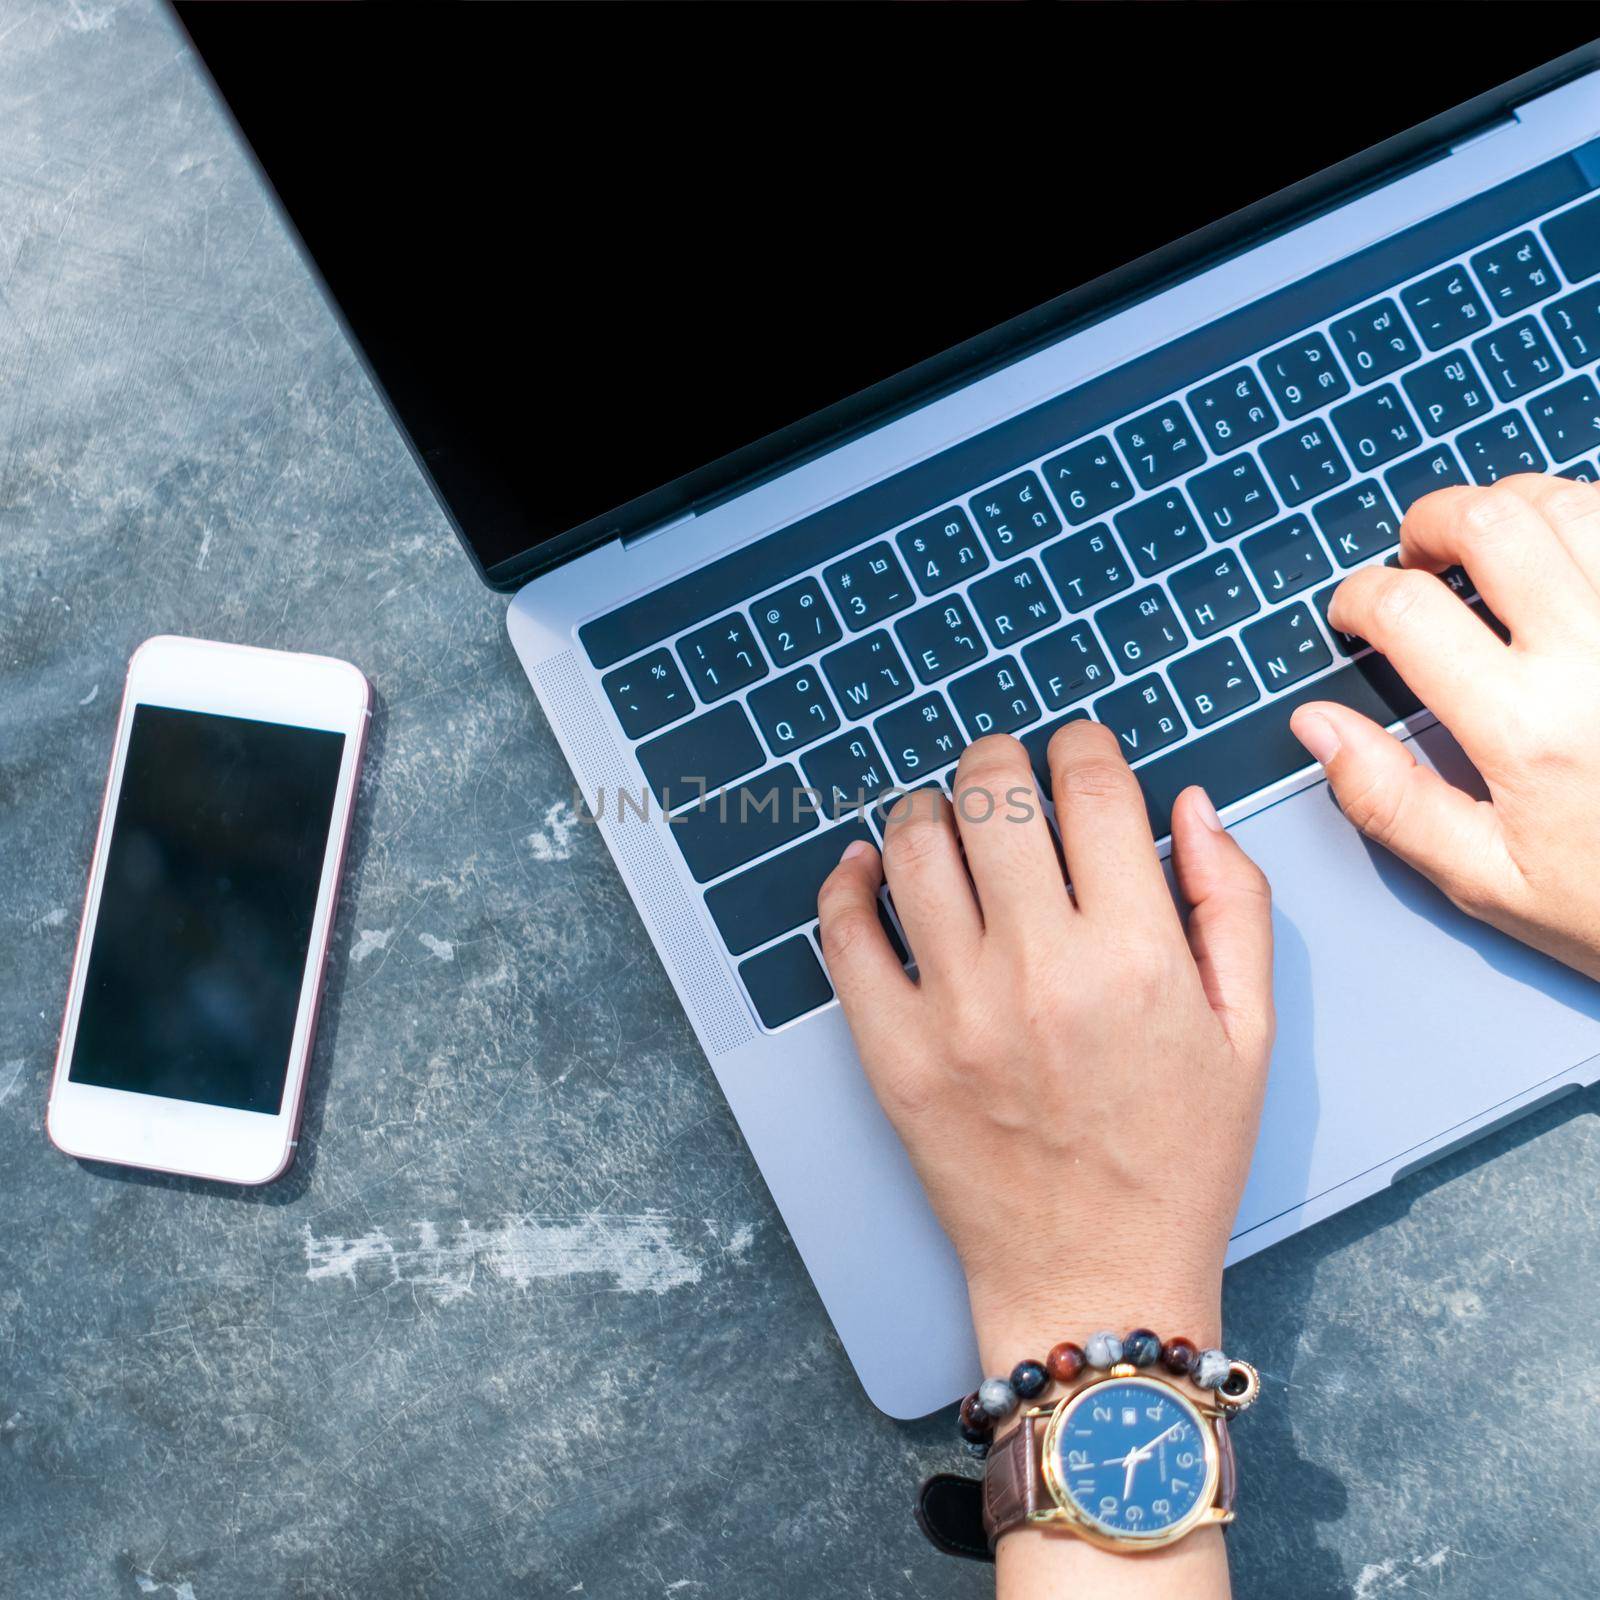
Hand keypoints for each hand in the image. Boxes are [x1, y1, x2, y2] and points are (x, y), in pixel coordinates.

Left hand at [816, 725, 1274, 1378]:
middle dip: (1000, 758)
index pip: (1092, 790)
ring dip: (926, 807)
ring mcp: (953, 1011)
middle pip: (992, 797)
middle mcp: (1038, 970)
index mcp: (1136, 956)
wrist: (1092, 1275)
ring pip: (912, 848)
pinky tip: (865, 864)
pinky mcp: (891, 1052)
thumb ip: (1231, 903)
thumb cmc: (1179, 1159)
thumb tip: (1189, 806)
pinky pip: (842, 935)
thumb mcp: (1249, 1033)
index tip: (1079, 749)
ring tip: (944, 816)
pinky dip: (845, 881)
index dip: (1084, 744)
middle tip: (1005, 770)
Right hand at [1291, 476, 1599, 980]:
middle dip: (1429, 522)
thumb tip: (1319, 727)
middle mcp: (1595, 657)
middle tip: (1417, 554)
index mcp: (1526, 729)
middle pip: (1490, 521)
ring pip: (1571, 501)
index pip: (1407, 609)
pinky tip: (1575, 559)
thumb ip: (1392, 801)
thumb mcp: (1492, 881)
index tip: (1355, 612)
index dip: (1359, 595)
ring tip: (1493, 546)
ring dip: (1513, 508)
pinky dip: (1594, 519)